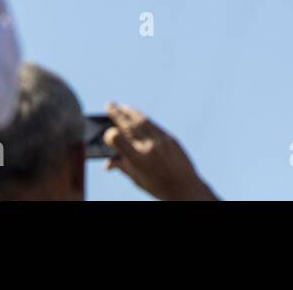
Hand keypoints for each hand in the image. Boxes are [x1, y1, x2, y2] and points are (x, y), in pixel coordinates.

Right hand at [102, 102, 217, 200]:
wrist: (185, 188)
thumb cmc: (158, 187)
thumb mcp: (137, 179)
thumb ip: (121, 167)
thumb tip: (106, 164)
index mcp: (138, 160)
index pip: (118, 139)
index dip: (110, 136)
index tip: (108, 135)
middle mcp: (149, 148)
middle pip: (128, 125)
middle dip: (117, 113)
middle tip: (109, 105)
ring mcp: (161, 141)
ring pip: (141, 120)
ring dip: (130, 112)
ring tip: (122, 107)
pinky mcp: (170, 138)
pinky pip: (153, 125)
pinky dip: (143, 118)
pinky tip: (137, 116)